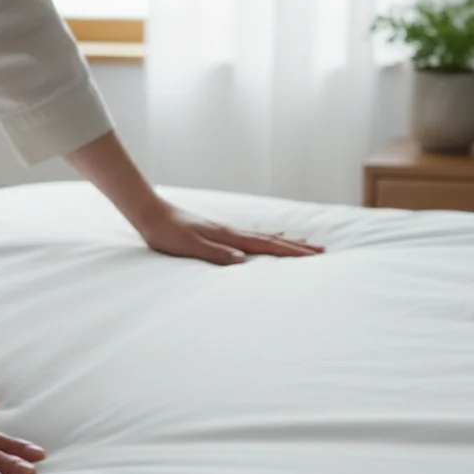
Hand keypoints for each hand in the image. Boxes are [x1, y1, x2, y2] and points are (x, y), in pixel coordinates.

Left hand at [135, 202, 323, 264]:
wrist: (151, 213)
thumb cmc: (166, 233)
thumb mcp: (188, 247)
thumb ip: (215, 253)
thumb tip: (242, 260)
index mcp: (229, 237)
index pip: (267, 246)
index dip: (291, 252)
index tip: (314, 255)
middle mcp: (233, 232)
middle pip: (272, 240)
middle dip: (298, 247)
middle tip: (322, 250)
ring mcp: (228, 231)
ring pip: (265, 237)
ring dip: (287, 242)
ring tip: (305, 243)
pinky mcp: (221, 232)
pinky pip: (253, 236)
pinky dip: (268, 237)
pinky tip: (273, 236)